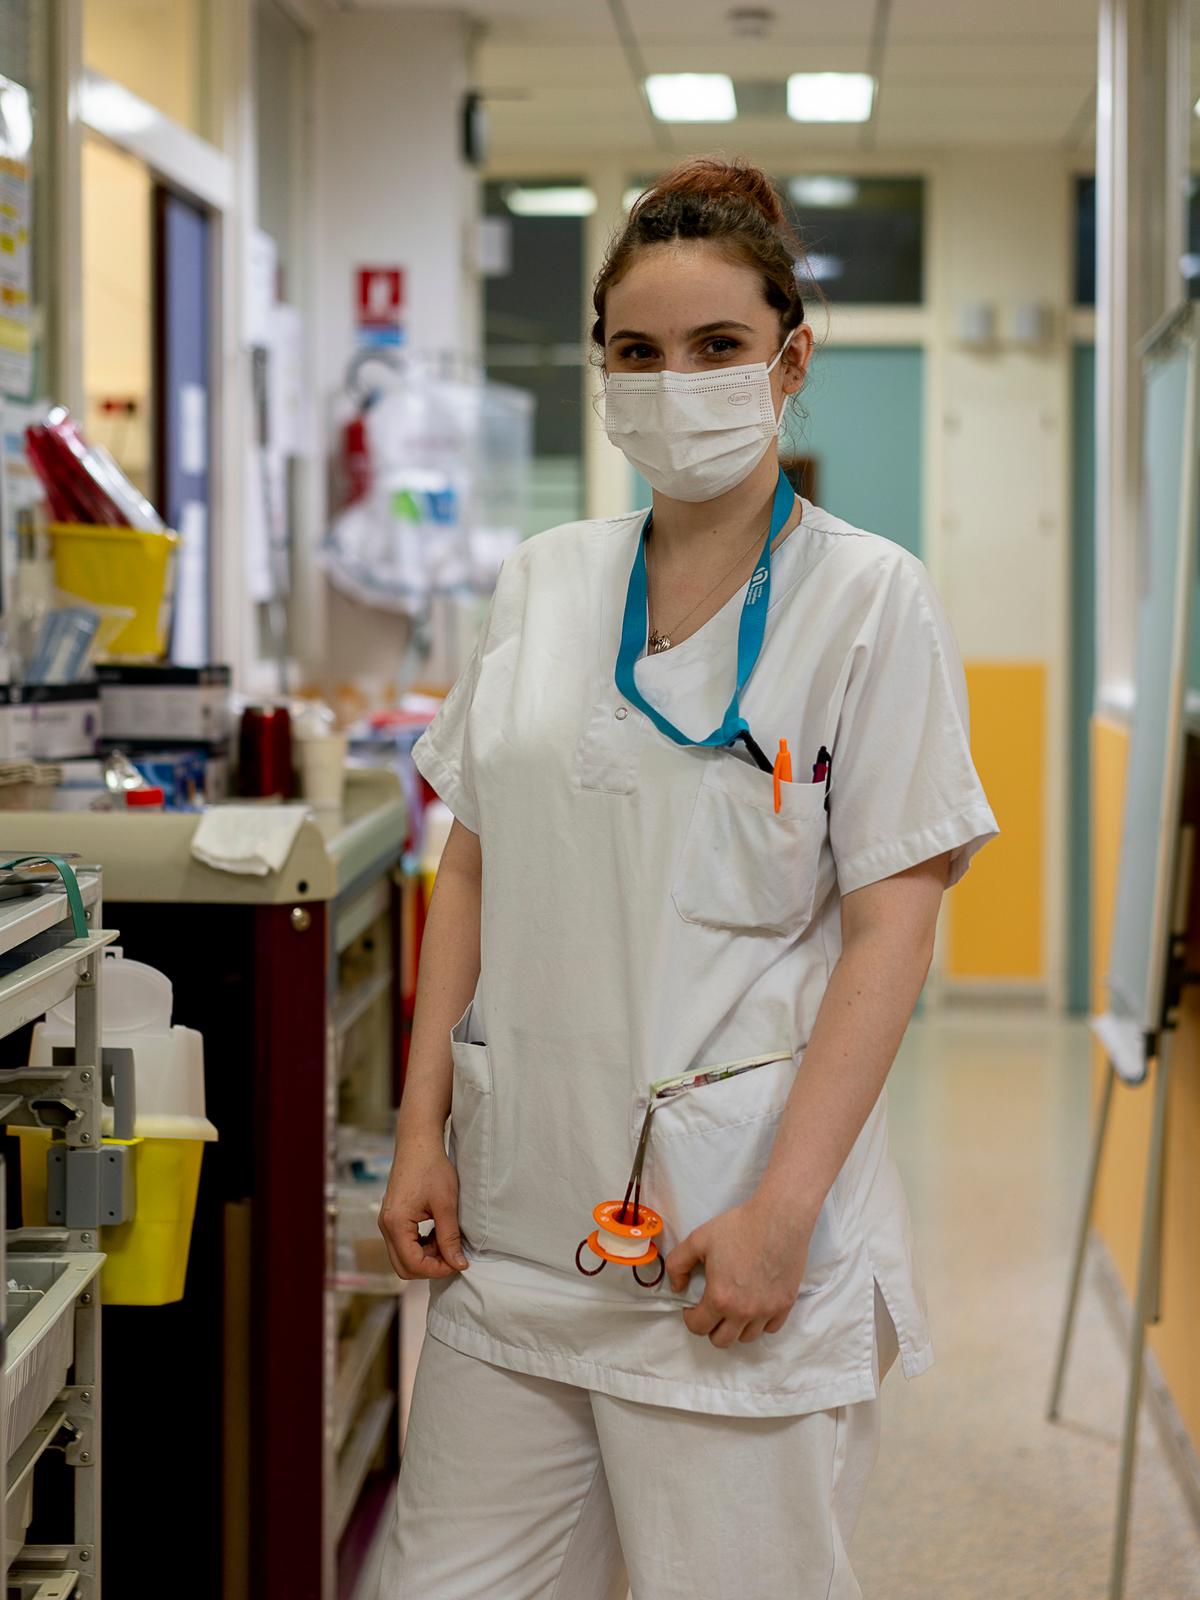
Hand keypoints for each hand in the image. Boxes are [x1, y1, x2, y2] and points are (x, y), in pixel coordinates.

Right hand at [377, 1133, 469, 1279]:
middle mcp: (385, 1226)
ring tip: (447, 1242)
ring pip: (403, 1256)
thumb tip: (458, 1264)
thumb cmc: (432, 1168)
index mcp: (395, 1223)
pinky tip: (438, 1234)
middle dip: (429, 1267)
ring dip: (426, 1257)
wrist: (418, 1142)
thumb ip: (449, 1237)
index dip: (437, 1269)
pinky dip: (421, 1246)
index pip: (413, 1264)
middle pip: (403, 1266)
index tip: (458, 1262)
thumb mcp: (446, 1204)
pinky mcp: (392, 1217)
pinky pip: (403, 1244)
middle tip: (453, 1256)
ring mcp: (387, 1222)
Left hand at [664, 1194, 811, 1347]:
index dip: (691, 1317)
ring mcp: (767, 1311)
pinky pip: (770, 1328)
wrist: (779, 1218)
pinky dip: (760, 1322)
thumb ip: (677, 1264)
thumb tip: (677, 1287)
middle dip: (712, 1326)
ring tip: (734, 1306)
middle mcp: (744, 1312)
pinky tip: (756, 1304)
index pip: (698, 1327)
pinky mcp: (785, 1305)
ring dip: (736, 1327)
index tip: (693, 1305)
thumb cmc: (738, 1227)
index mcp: (720, 1298)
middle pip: (721, 1340)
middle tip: (713, 1307)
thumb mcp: (698, 1239)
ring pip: (746, 1338)